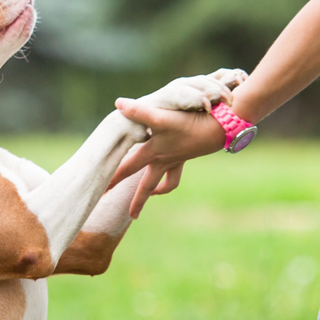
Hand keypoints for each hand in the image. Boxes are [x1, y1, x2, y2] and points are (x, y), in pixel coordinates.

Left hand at [108, 101, 226, 217]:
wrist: (218, 128)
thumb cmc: (189, 123)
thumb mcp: (162, 118)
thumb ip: (139, 112)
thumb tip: (118, 103)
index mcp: (153, 153)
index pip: (127, 168)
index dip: (113, 178)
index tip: (101, 192)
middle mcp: (163, 160)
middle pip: (146, 186)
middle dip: (138, 201)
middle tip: (132, 216)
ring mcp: (176, 160)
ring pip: (165, 184)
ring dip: (157, 191)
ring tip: (151, 194)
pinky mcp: (186, 156)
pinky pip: (176, 173)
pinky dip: (170, 178)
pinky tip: (165, 171)